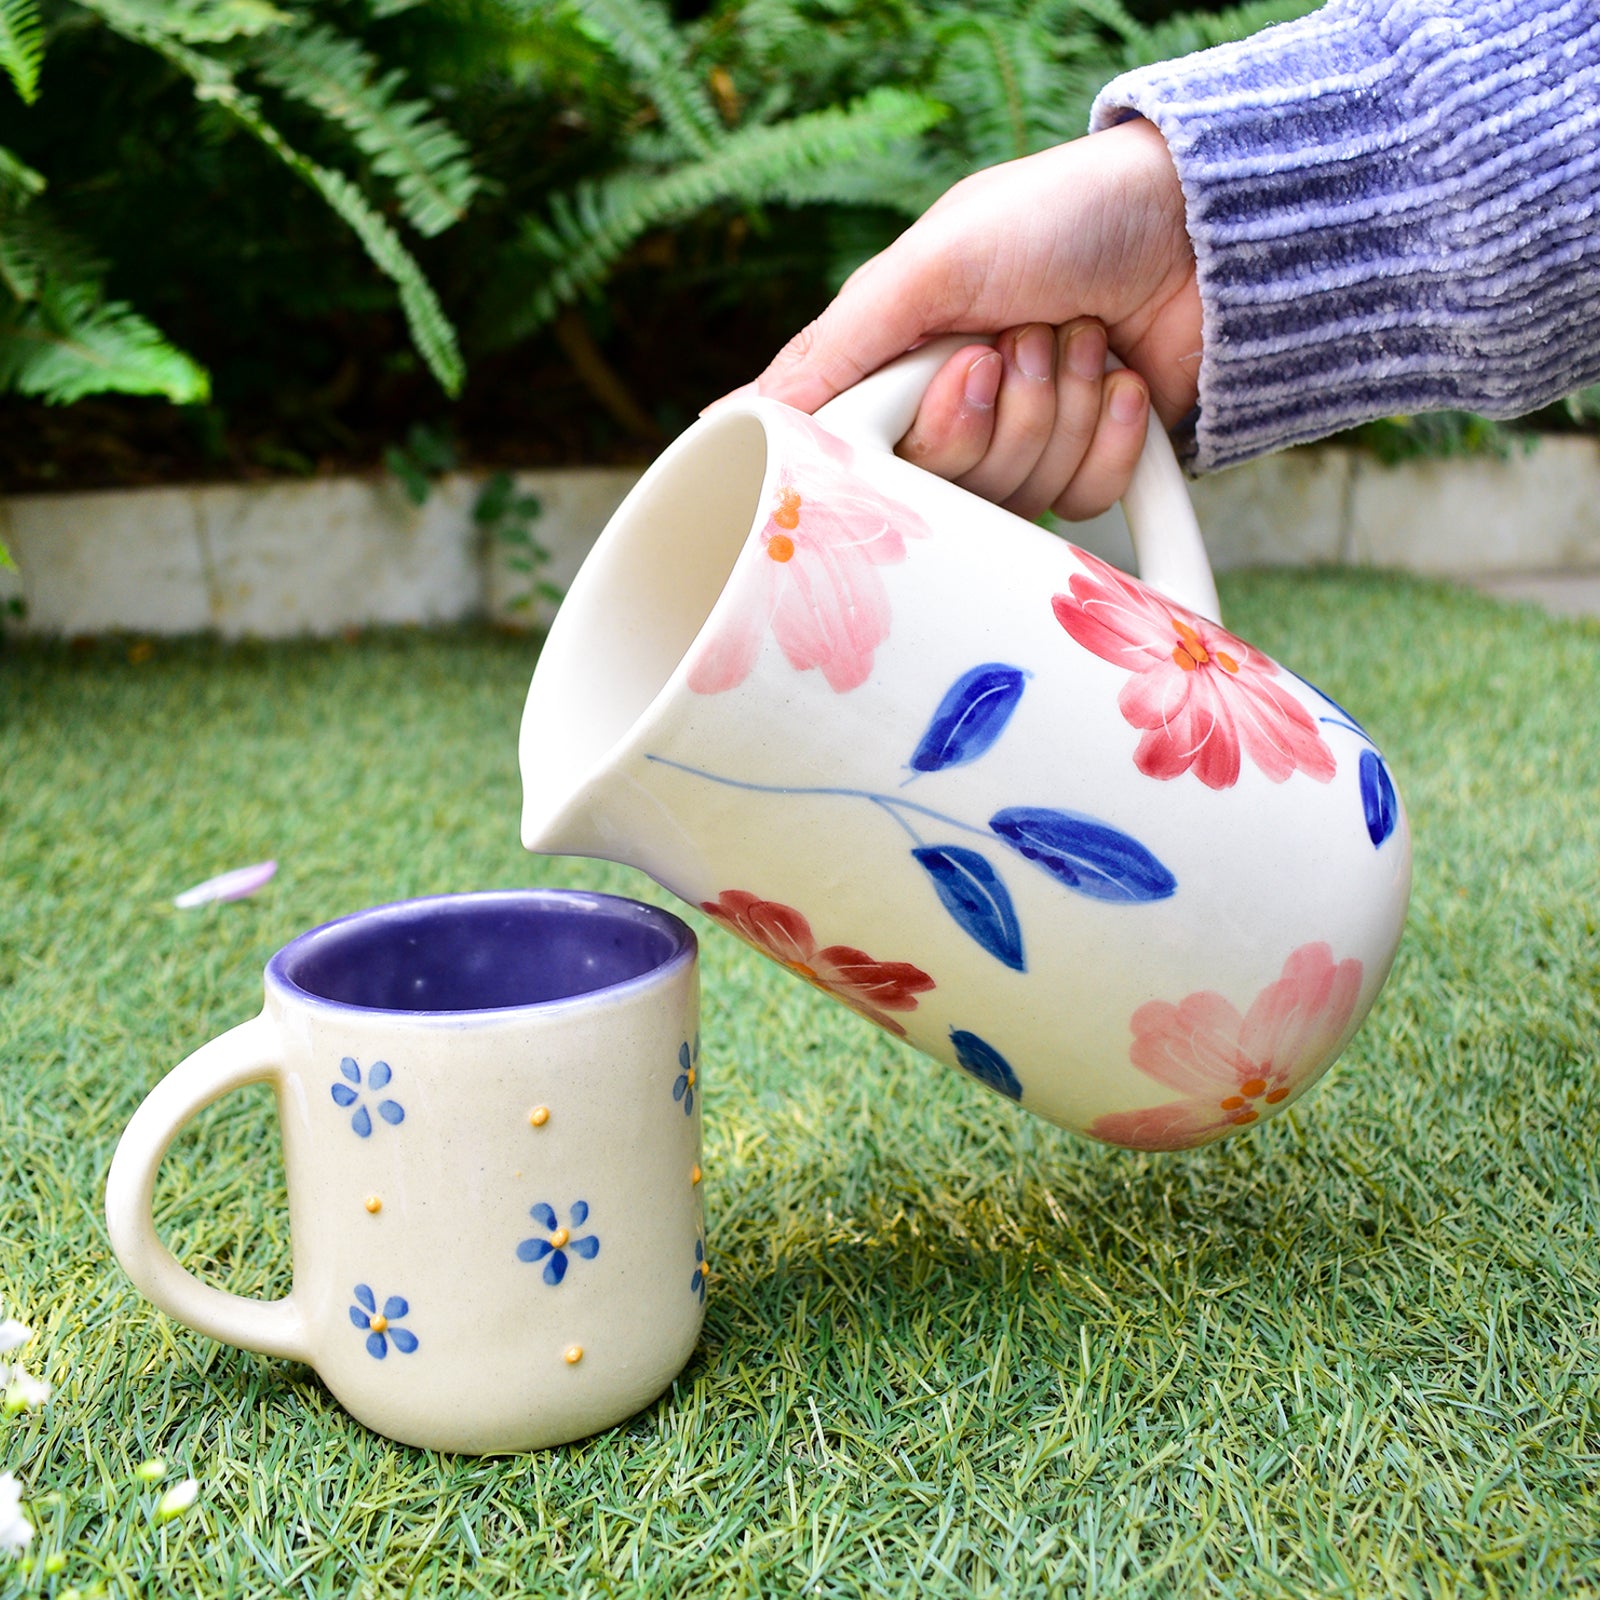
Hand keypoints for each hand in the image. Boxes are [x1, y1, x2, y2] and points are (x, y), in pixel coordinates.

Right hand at [752, 118, 1201, 518]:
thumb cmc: (1061, 219)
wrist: (1201, 229)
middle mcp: (950, 411)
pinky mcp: (1084, 467)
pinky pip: (1078, 504)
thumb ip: (838, 346)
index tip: (961, 373)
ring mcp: (1018, 444)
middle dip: (1000, 412)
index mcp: (897, 361)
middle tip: (1024, 342)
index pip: (858, 449)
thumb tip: (738, 415)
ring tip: (1081, 339)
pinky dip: (1108, 437)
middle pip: (943, 487)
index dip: (919, 431)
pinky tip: (1121, 379)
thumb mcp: (933, 264)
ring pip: (1014, 499)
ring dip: (1060, 410)